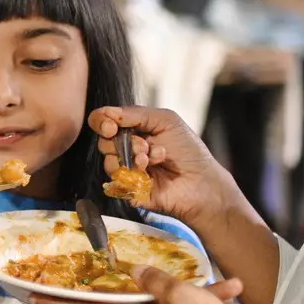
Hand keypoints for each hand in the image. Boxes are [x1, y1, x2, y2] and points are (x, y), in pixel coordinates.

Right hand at [91, 105, 247, 230]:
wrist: (201, 181)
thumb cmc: (189, 150)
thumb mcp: (166, 120)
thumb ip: (135, 113)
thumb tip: (107, 113)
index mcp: (133, 130)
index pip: (103, 122)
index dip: (102, 122)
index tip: (111, 127)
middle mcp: (127, 149)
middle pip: (103, 142)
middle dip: (123, 142)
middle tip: (145, 146)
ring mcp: (127, 170)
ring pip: (109, 163)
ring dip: (131, 159)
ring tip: (153, 160)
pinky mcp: (129, 190)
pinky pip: (116, 183)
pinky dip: (133, 176)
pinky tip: (150, 175)